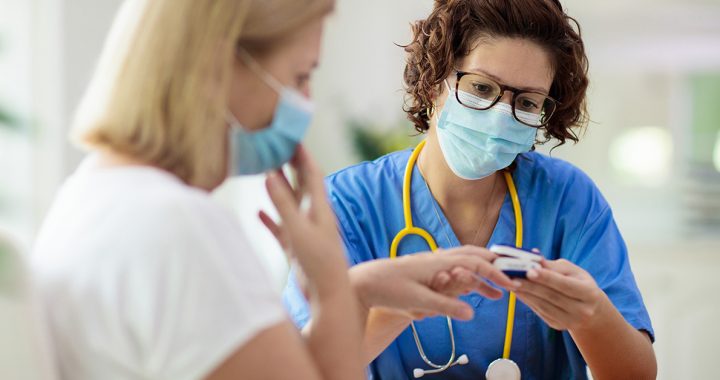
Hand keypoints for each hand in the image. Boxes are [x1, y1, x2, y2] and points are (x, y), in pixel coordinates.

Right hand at [260, 146, 347, 296]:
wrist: (327, 296)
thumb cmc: (318, 262)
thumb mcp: (298, 230)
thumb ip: (283, 203)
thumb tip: (270, 174)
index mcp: (319, 208)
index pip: (311, 173)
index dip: (301, 154)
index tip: (291, 135)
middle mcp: (313, 217)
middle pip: (300, 185)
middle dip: (289, 165)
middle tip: (276, 145)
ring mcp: (304, 232)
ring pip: (289, 205)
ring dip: (278, 189)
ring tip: (265, 170)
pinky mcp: (295, 248)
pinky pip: (280, 228)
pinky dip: (269, 218)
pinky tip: (257, 211)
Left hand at [349, 246, 519, 320]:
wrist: (364, 282)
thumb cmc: (388, 289)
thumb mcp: (418, 301)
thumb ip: (445, 305)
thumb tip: (471, 313)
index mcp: (439, 262)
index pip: (475, 264)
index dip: (495, 274)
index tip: (511, 285)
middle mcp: (437, 257)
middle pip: (473, 255)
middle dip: (494, 265)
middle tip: (512, 277)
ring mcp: (432, 262)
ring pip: (464, 259)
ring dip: (482, 271)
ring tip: (497, 290)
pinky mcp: (426, 269)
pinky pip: (454, 266)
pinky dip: (468, 273)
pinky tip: (471, 283)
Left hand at [515, 258, 608, 331]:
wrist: (592, 311)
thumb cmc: (580, 283)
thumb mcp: (573, 271)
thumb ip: (553, 266)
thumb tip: (533, 256)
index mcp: (589, 293)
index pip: (565, 285)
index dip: (547, 278)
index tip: (529, 270)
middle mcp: (582, 310)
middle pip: (551, 296)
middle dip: (530, 286)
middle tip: (512, 276)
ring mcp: (570, 321)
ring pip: (543, 306)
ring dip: (525, 293)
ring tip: (511, 282)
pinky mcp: (558, 326)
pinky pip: (540, 311)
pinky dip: (527, 300)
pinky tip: (518, 291)